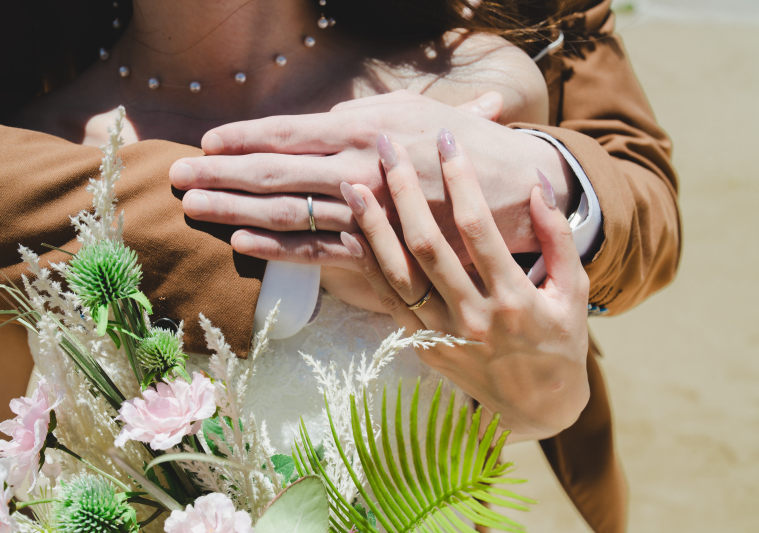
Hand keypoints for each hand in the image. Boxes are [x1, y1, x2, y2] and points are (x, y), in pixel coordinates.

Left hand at [169, 90, 574, 269]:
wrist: (521, 193)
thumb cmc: (469, 146)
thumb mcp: (420, 111)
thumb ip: (371, 113)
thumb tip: (330, 115)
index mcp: (366, 128)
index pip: (290, 131)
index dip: (243, 137)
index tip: (208, 141)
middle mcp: (358, 167)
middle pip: (274, 171)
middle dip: (219, 172)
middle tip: (176, 174)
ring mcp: (366, 212)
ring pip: (286, 210)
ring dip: (233, 208)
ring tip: (192, 207)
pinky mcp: (380, 249)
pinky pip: (318, 250)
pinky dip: (277, 247)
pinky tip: (240, 242)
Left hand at [338, 130, 589, 440]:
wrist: (536, 406)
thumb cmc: (559, 341)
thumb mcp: (573, 291)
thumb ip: (558, 238)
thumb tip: (538, 185)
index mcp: (514, 299)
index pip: (479, 227)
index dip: (460, 180)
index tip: (445, 140)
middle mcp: (473, 317)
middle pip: (427, 244)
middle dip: (403, 191)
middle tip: (385, 148)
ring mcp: (442, 335)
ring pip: (397, 274)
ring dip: (372, 226)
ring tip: (352, 185)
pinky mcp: (422, 345)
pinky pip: (388, 301)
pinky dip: (368, 266)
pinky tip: (351, 233)